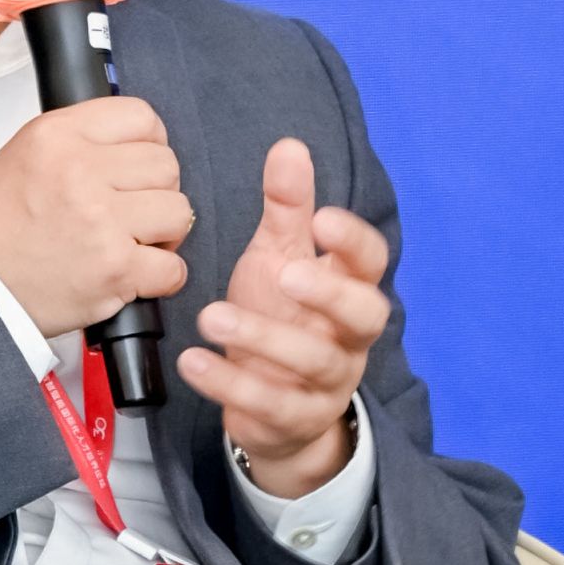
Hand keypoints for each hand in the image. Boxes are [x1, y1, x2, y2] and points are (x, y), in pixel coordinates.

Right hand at [0, 98, 194, 338]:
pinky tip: (136, 275)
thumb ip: (80, 140)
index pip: (141, 117)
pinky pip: (173, 268)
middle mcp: (81, 171)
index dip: (151, 143)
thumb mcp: (24, 154)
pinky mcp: (114, 269)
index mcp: (58, 135)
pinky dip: (162, 277)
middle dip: (156, 192)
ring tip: (135, 242)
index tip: (141, 165)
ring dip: (164, 233)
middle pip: (166, 165)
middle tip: (133, 212)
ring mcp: (101, 221)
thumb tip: (139, 144)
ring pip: (178, 212)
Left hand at [178, 139, 388, 497]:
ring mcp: (328, 382)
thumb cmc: (281, 314)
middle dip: (328, 294)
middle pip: (364, 315)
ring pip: (312, 362)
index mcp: (350, 289)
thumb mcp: (279, 257)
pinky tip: (193, 362)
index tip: (322, 219)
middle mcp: (349, 337)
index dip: (352, 243)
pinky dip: (229, 384)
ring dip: (261, 339)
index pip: (370, 262)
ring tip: (209, 316)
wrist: (278, 406)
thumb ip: (286, 208)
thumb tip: (289, 145)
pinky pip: (270, 405)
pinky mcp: (295, 418)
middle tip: (284, 274)